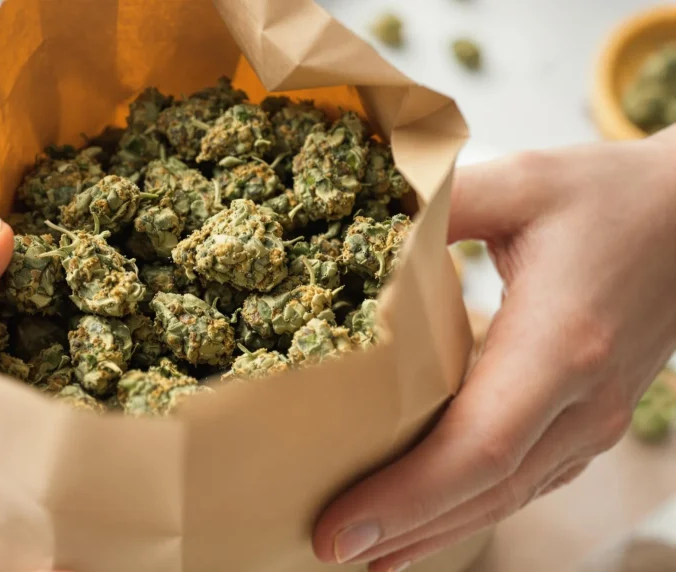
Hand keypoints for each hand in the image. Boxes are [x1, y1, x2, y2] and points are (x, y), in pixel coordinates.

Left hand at [313, 127, 675, 570]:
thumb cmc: (609, 196)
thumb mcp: (522, 181)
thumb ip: (441, 201)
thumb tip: (359, 222)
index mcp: (563, 345)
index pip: (478, 446)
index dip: (404, 495)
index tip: (338, 525)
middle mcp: (585, 401)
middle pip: (485, 490)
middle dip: (402, 527)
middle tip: (322, 546)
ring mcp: (594, 419)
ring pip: (506, 497)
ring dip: (432, 530)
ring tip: (361, 550)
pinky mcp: (589, 421)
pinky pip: (524, 482)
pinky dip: (469, 509)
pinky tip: (424, 524)